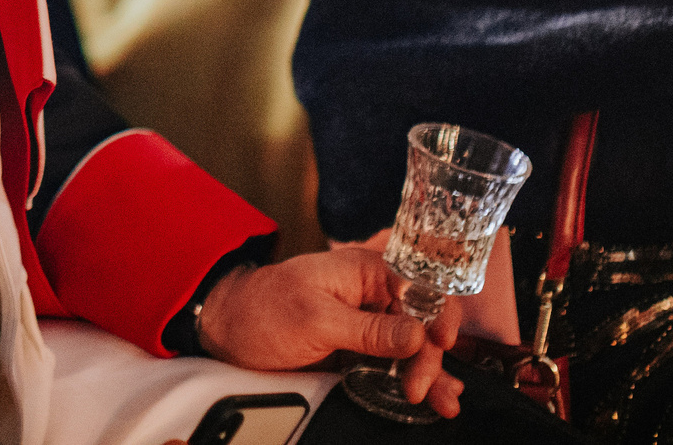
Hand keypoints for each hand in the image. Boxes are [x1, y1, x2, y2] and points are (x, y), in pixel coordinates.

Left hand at [195, 249, 464, 419]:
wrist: (228, 330)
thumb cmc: (262, 310)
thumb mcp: (316, 319)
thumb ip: (369, 329)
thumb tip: (416, 334)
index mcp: (363, 272)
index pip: (418, 288)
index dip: (437, 314)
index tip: (442, 343)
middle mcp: (370, 294)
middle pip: (420, 322)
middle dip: (428, 356)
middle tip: (419, 387)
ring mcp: (365, 323)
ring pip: (412, 346)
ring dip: (431, 372)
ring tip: (444, 402)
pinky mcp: (358, 348)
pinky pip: (393, 361)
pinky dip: (414, 377)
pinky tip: (434, 394)